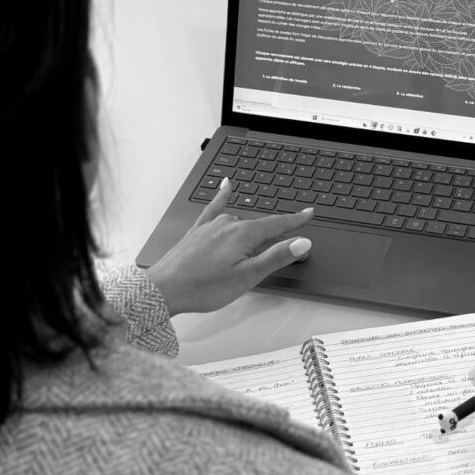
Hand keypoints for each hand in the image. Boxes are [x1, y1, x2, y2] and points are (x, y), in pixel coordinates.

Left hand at [145, 179, 314, 315]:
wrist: (164, 289)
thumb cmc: (203, 287)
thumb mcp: (247, 276)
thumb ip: (276, 257)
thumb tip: (302, 242)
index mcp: (243, 235)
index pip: (277, 224)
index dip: (296, 221)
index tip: (309, 213)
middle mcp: (228, 224)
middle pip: (260, 225)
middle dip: (276, 232)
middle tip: (288, 243)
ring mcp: (211, 226)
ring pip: (241, 221)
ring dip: (255, 228)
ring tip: (264, 239)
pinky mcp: (198, 231)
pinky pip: (214, 208)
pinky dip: (223, 197)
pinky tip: (226, 185)